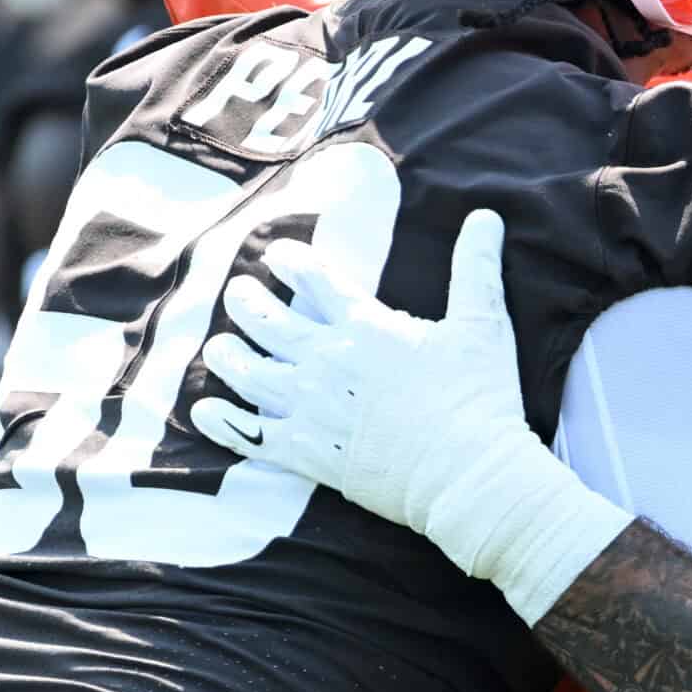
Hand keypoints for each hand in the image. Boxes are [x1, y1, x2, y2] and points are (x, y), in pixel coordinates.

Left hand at [193, 208, 630, 620]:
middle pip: (267, 322)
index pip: (315, 281)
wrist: (467, 474)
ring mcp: (310, 408)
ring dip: (229, 355)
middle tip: (239, 293)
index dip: (291, 262)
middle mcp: (326, 361)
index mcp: (365, 327)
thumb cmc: (480, 398)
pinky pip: (248, 434)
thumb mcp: (483, 325)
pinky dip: (222, 421)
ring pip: (247, 372)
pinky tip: (205, 409)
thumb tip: (486, 216)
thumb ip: (476, 269)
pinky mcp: (306, 453)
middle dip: (248, 302)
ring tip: (221, 346)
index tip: (278, 255)